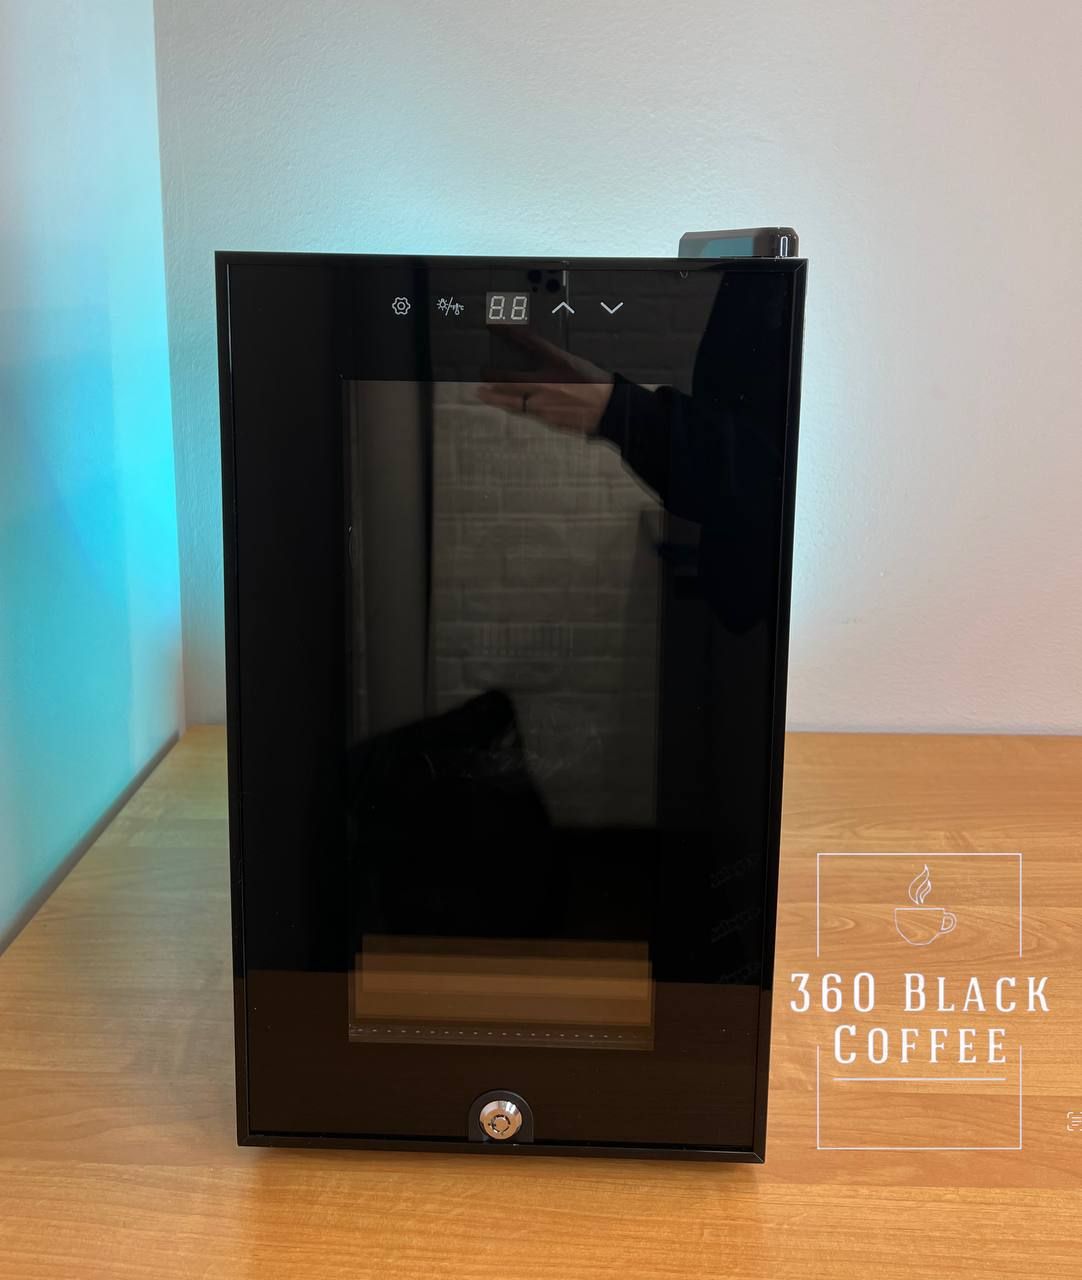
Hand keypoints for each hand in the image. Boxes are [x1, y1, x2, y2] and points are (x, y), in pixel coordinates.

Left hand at [478, 330, 613, 435]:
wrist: (608, 410)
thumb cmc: (595, 384)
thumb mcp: (573, 362)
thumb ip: (552, 358)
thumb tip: (535, 352)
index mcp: (555, 363)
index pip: (527, 342)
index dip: (508, 332)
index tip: (493, 326)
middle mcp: (546, 384)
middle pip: (510, 379)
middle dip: (492, 377)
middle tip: (481, 373)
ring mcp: (544, 404)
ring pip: (513, 400)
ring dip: (495, 397)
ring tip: (482, 393)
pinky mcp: (546, 419)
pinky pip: (525, 413)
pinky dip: (513, 408)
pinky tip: (507, 407)